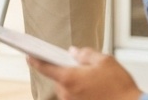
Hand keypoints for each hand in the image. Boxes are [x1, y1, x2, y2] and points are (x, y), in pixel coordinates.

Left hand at [29, 48, 143, 99]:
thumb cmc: (119, 86)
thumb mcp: (105, 61)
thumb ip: (85, 54)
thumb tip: (73, 52)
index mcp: (69, 78)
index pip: (45, 67)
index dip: (35, 60)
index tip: (28, 55)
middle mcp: (67, 93)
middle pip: (59, 78)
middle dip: (67, 71)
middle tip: (83, 68)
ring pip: (68, 89)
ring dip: (75, 83)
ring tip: (95, 81)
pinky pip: (75, 98)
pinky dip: (81, 92)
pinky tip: (96, 90)